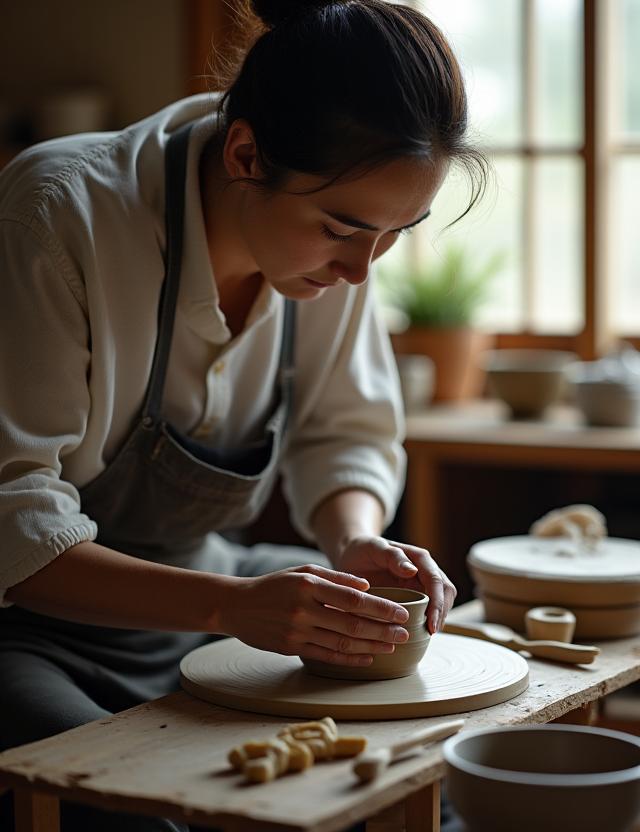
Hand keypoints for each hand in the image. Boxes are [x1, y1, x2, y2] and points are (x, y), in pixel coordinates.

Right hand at [219, 564, 410, 665]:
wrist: (236, 605)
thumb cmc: (275, 585)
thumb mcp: (303, 570)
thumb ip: (336, 578)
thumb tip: (367, 586)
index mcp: (309, 584)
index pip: (353, 599)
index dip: (380, 608)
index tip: (401, 612)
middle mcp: (303, 609)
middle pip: (351, 623)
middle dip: (382, 630)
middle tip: (405, 633)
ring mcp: (296, 630)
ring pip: (342, 642)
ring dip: (371, 646)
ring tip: (391, 646)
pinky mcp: (290, 648)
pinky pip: (326, 656)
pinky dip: (349, 658)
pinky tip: (367, 658)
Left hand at [336, 536, 456, 633]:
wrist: (354, 554)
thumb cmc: (365, 549)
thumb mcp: (375, 548)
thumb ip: (393, 556)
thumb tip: (413, 571)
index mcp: (419, 558)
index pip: (435, 581)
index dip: (437, 603)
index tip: (432, 624)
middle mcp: (425, 570)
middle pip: (445, 593)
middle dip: (442, 613)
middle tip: (431, 633)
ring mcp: (421, 583)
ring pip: (441, 602)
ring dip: (438, 618)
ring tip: (427, 636)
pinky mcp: (415, 594)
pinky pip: (428, 608)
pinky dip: (427, 620)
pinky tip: (419, 633)